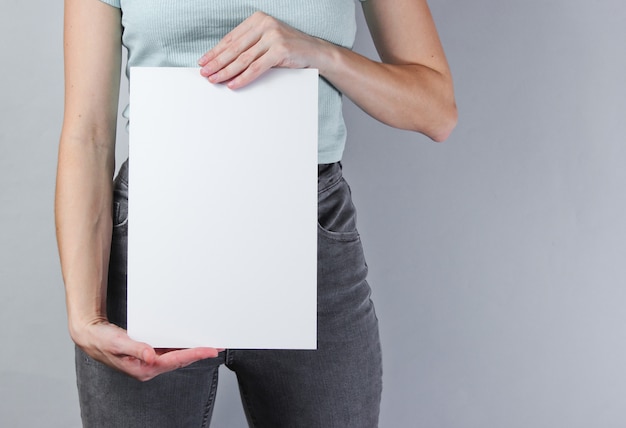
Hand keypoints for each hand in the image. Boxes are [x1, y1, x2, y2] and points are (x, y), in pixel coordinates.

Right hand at [73, 319, 220, 381]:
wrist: (92, 336)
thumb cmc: (103, 340)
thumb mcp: (118, 342)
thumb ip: (136, 349)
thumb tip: (151, 355)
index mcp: (144, 368)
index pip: (175, 361)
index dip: (194, 354)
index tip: (210, 350)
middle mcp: (148, 367)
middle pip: (180, 360)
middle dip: (199, 353)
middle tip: (217, 346)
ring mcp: (149, 362)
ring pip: (177, 357)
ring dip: (192, 350)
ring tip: (209, 344)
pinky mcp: (148, 355)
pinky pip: (170, 352)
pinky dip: (181, 347)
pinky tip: (189, 342)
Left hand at [198, 11, 325, 88]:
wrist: (316, 52)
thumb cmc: (290, 49)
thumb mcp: (267, 42)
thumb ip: (250, 46)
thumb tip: (224, 61)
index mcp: (258, 20)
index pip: (231, 38)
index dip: (216, 51)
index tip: (204, 61)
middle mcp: (264, 24)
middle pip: (235, 48)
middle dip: (217, 62)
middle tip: (204, 72)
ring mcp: (273, 36)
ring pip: (243, 58)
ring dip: (226, 71)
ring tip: (215, 79)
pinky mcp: (280, 50)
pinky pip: (256, 67)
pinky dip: (243, 77)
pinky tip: (233, 84)